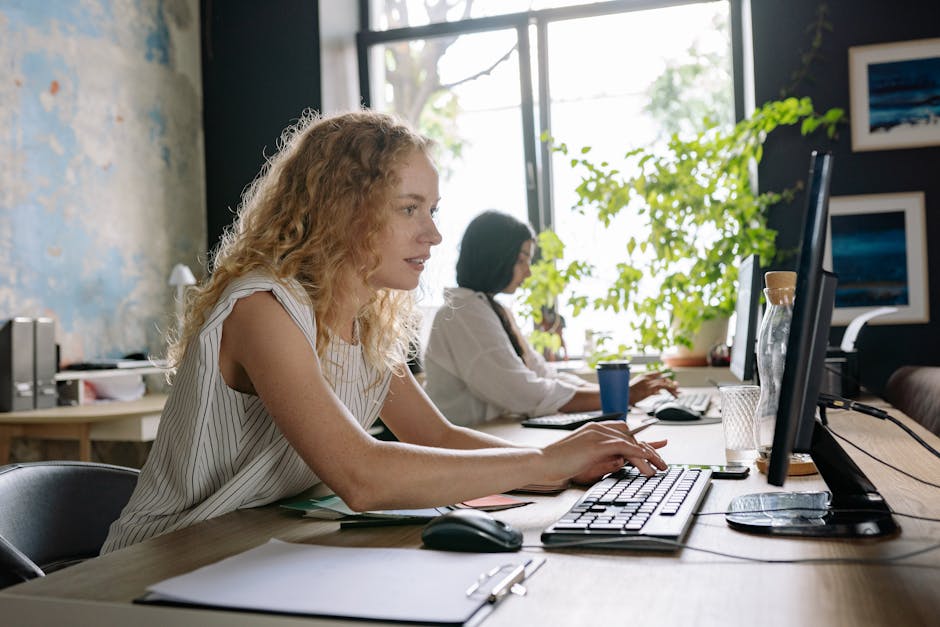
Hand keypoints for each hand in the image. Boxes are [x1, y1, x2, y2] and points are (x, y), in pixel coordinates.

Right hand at [542, 421, 667, 484]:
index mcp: (595, 429)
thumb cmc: (559, 463)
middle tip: (662, 464)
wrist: (542, 461)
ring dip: (648, 455)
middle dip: (649, 449)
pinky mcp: (596, 444)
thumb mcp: (586, 459)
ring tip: (659, 468)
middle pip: (632, 436)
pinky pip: (624, 447)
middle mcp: (598, 428)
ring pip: (631, 441)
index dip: (642, 441)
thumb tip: (620, 462)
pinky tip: (647, 464)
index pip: (625, 431)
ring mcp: (597, 434)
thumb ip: (603, 457)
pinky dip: (638, 455)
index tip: (657, 448)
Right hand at [629, 370, 677, 402]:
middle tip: (676, 388)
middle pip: (662, 378)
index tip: (669, 382)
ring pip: (664, 383)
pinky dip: (669, 389)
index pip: (657, 373)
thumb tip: (658, 393)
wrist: (621, 396)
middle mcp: (647, 378)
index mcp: (643, 377)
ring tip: (677, 393)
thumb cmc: (627, 394)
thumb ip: (649, 390)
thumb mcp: (638, 390)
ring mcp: (648, 383)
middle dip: (670, 383)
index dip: (664, 378)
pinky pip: (662, 387)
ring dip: (672, 388)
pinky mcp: (649, 389)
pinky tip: (673, 393)